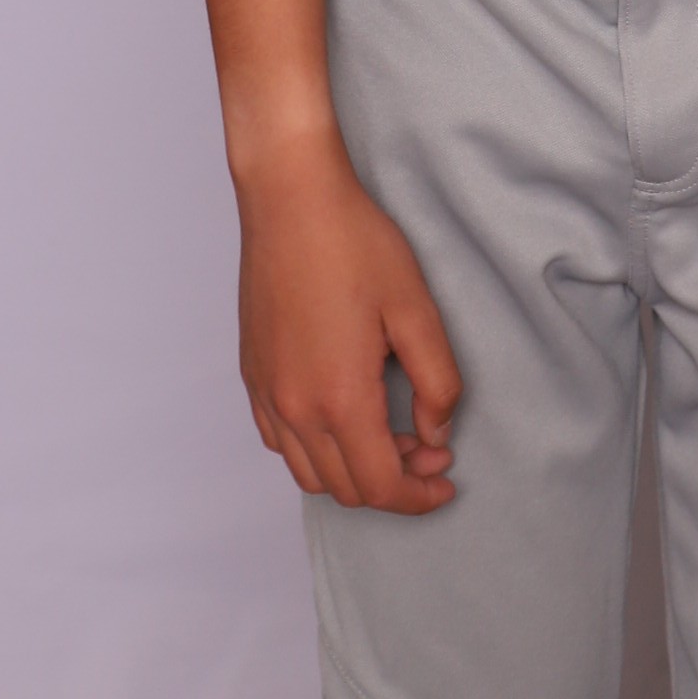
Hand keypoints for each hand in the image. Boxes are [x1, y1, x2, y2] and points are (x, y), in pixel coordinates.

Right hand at [236, 142, 461, 513]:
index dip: (419, 497)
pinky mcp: (251, 376)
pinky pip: (280, 442)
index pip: (381, 486)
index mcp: (340, 399)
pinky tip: (344, 415)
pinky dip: (316, 450)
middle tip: (430, 447)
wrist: (291, 200)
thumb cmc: (355, 244)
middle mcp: (295, 409)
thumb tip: (435, 435)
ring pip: (309, 474)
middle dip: (395, 483)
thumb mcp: (416, 310)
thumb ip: (436, 383)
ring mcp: (266, 395)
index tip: (446, 483)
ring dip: (354, 471)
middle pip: (346, 490)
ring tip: (391, 433)